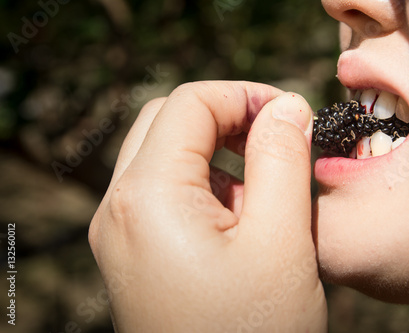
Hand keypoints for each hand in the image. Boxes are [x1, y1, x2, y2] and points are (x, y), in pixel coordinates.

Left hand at [89, 81, 327, 331]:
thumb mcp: (282, 240)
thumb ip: (283, 158)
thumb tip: (284, 105)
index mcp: (146, 197)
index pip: (188, 104)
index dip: (243, 95)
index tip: (289, 113)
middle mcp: (119, 209)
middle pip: (168, 122)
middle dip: (226, 118)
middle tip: (276, 140)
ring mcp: (120, 233)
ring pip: (164, 155)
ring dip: (217, 153)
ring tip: (262, 190)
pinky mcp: (134, 252)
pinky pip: (164, 193)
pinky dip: (204, 185)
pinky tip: (239, 220)